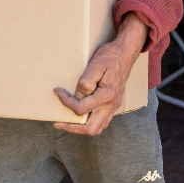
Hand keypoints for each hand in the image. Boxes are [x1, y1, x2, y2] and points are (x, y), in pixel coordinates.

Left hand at [54, 14, 147, 135]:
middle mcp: (111, 105)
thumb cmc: (110, 56)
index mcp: (106, 95)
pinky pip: (102, 122)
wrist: (125, 53)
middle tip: (59, 123)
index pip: (81, 109)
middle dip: (72, 128)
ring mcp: (113, 107)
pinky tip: (81, 116)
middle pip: (91, 129)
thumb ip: (86, 81)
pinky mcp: (113, 105)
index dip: (66, 102)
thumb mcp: (96, 64)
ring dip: (80, 128)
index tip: (58, 92)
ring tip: (67, 122)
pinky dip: (89, 123)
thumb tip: (77, 95)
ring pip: (97, 128)